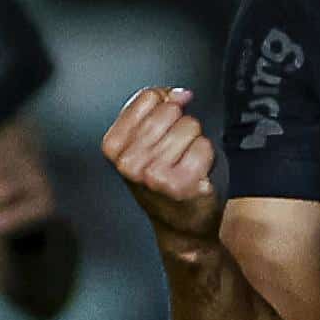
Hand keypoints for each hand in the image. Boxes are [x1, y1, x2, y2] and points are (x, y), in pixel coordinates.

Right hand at [101, 86, 221, 247]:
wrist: (178, 226)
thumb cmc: (162, 180)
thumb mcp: (144, 141)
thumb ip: (156, 108)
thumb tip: (180, 93)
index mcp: (113, 145)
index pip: (148, 97)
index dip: (165, 105)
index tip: (166, 126)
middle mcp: (128, 161)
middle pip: (170, 111)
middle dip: (179, 127)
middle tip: (175, 153)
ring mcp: (152, 173)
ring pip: (189, 126)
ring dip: (194, 143)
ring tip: (185, 163)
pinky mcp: (179, 184)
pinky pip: (203, 146)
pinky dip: (206, 157)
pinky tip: (196, 173)